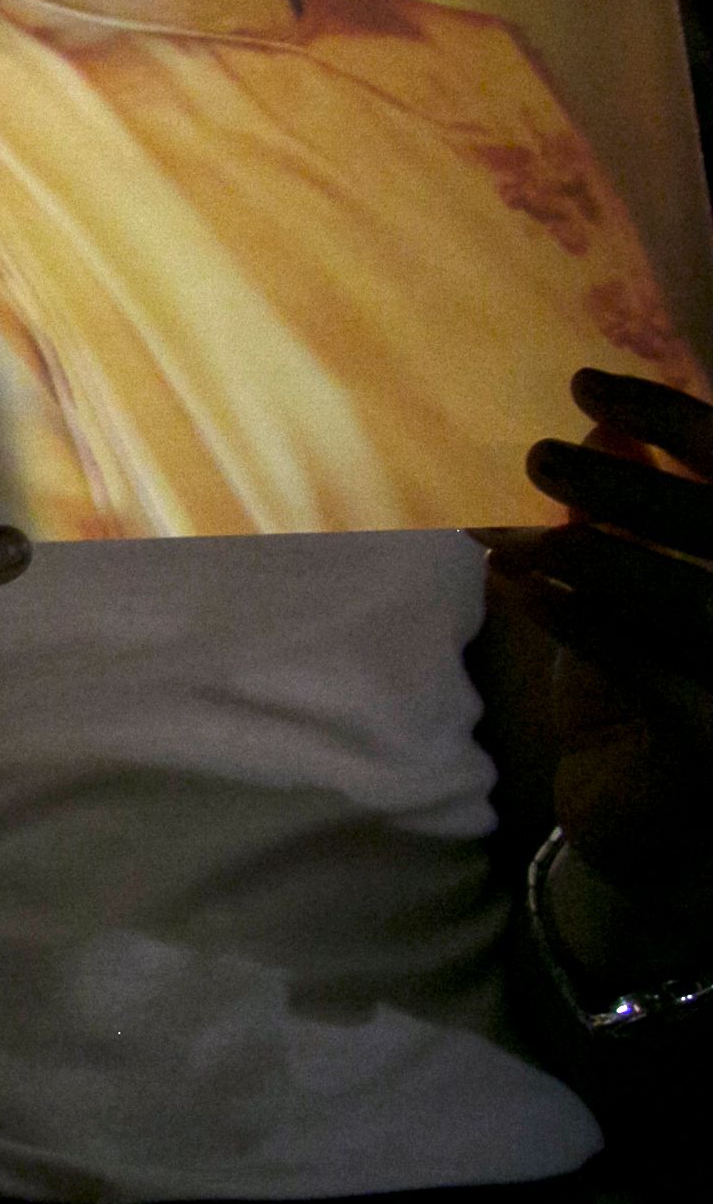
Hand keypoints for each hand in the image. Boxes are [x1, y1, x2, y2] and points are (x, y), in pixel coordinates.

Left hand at [496, 369, 712, 952]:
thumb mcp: (636, 584)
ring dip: (591, 553)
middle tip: (538, 451)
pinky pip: (645, 672)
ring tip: (510, 530)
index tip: (585, 383)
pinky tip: (517, 587)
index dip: (674, 418)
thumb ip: (632, 507)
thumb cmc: (646, 683)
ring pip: (683, 599)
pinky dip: (577, 621)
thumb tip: (605, 426)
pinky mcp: (708, 746)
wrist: (648, 820)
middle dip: (627, 484)